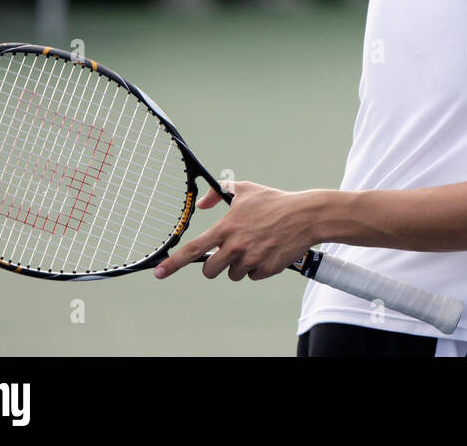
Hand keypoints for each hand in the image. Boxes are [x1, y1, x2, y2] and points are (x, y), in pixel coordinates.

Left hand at [154, 180, 318, 281]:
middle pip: (210, 270)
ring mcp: (250, 260)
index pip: (194, 249)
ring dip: (240, 264)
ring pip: (233, 274)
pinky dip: (258, 267)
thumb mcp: (246, 189)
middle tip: (229, 252)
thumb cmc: (275, 202)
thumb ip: (219, 192)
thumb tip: (202, 203)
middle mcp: (235, 246)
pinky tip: (268, 251)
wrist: (306, 216)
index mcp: (227, 228)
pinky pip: (253, 276)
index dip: (174, 263)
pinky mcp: (265, 270)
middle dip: (215, 265)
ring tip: (256, 245)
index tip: (160, 272)